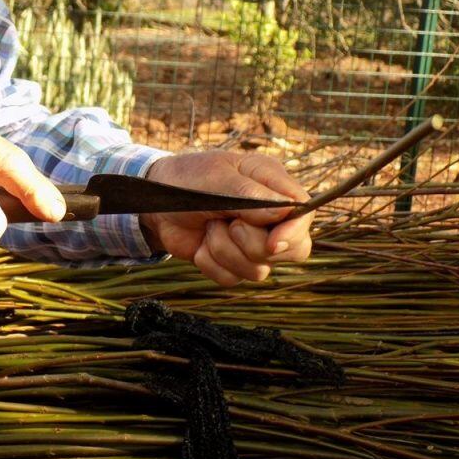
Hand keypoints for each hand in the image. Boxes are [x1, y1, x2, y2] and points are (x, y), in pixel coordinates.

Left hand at [140, 151, 312, 284]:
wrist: (154, 203)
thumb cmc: (187, 180)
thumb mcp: (216, 179)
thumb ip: (249, 195)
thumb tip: (283, 213)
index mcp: (272, 184)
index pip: (305, 213)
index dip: (293, 232)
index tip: (272, 242)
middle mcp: (270, 215)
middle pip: (295, 250)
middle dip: (254, 244)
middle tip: (230, 224)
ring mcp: (253, 241)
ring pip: (260, 270)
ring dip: (226, 251)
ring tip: (209, 226)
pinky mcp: (233, 261)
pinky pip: (233, 279)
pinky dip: (211, 263)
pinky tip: (201, 244)